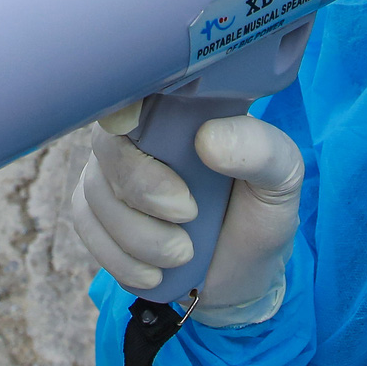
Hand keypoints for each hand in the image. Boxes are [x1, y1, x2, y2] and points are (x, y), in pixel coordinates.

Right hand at [70, 105, 302, 327]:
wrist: (241, 277)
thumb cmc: (260, 215)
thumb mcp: (281, 179)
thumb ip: (259, 150)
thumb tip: (206, 140)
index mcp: (180, 108)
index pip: (136, 88)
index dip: (129, 108)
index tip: (144, 134)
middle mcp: (139, 133)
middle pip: (108, 145)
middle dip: (143, 189)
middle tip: (188, 216)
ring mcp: (112, 173)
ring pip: (95, 192)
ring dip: (138, 235)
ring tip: (183, 253)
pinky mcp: (97, 213)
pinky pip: (85, 226)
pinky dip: (119, 258)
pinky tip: (154, 273)